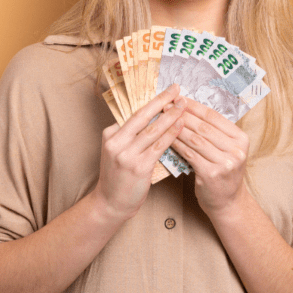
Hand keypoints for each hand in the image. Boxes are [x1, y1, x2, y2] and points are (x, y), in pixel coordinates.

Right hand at [93, 84, 185, 222]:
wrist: (110, 204)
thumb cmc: (118, 177)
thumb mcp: (118, 151)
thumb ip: (131, 135)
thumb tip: (154, 117)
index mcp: (110, 134)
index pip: (134, 113)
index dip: (153, 102)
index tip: (167, 92)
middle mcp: (116, 142)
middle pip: (142, 116)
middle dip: (161, 100)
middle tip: (176, 88)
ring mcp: (126, 155)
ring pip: (152, 130)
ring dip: (170, 115)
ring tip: (183, 104)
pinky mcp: (138, 167)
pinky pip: (158, 146)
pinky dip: (171, 134)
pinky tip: (181, 126)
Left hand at [171, 98, 249, 216]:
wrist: (228, 202)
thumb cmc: (223, 172)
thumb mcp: (227, 150)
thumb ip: (214, 132)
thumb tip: (188, 108)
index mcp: (241, 138)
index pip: (214, 117)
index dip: (195, 106)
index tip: (179, 98)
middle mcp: (236, 150)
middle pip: (204, 127)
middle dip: (183, 114)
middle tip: (167, 106)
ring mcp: (225, 163)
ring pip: (195, 140)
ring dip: (176, 128)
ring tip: (163, 119)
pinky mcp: (211, 174)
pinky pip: (189, 154)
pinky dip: (177, 145)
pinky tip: (167, 138)